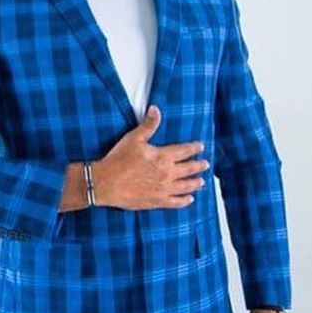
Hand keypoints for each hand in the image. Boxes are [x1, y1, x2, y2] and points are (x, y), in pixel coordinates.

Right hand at [92, 104, 208, 209]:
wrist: (106, 183)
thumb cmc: (118, 160)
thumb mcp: (133, 138)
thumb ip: (148, 125)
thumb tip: (156, 110)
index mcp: (162, 156)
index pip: (184, 151)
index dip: (194, 148)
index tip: (200, 146)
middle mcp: (166, 173)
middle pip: (189, 169)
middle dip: (199, 166)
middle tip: (205, 164)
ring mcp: (163, 189)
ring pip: (186, 186)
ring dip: (195, 183)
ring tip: (201, 182)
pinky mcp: (157, 201)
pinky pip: (176, 202)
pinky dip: (184, 201)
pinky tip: (189, 199)